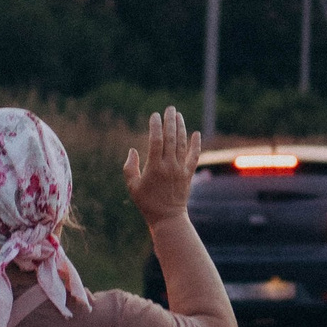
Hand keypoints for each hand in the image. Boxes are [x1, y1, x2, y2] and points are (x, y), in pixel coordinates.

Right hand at [124, 106, 202, 228]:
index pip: (156, 141)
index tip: (154, 115)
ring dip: (181, 128)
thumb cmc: (147, 203)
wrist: (167, 218)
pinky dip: (196, 144)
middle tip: (169, 108)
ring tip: (178, 115)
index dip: (155, 126)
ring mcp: (180, 169)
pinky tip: (196, 133)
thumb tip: (132, 150)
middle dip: (170, 121)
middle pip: (171, 138)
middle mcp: (169, 166)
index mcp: (154, 167)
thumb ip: (130, 167)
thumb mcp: (132, 186)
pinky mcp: (188, 174)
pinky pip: (194, 156)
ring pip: (182, 144)